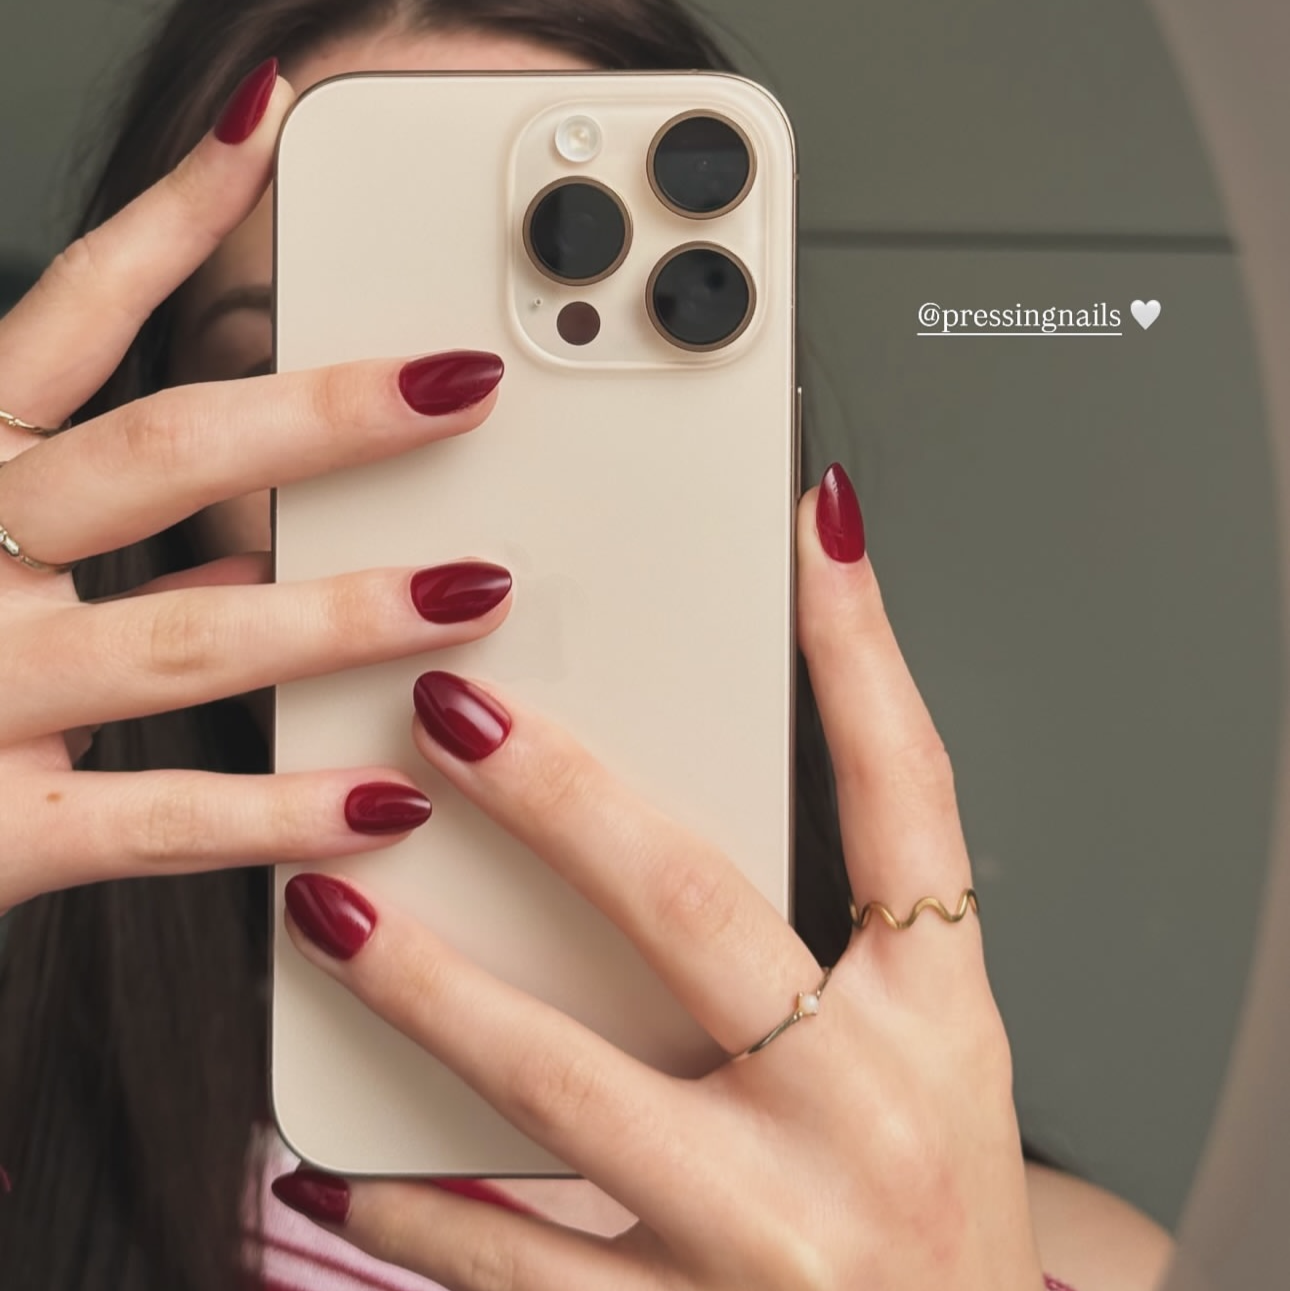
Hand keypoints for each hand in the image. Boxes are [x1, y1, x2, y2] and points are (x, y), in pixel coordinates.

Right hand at [0, 65, 510, 913]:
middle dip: (320, 418)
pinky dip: (282, 811)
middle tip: (458, 388)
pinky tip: (388, 801)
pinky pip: (162, 817)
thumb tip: (244, 550)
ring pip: (185, 637)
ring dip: (342, 614)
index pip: (69, 313)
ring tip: (472, 590)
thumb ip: (106, 549)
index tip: (268, 122)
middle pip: (157, 455)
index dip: (170, 213)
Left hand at [273, 466, 1047, 1290]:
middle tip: (452, 711)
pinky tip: (336, 1171)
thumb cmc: (934, 1213)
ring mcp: (769, 1233)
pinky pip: (520, 1267)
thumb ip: (832, 941)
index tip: (812, 528)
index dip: (861, 650)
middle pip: (696, 908)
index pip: (906, 793)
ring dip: (434, 991)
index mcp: (937, 1019)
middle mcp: (862, 1111)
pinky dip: (419, 1213)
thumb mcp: (932, 1062)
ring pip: (566, 1085)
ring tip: (332, 912)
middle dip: (563, 800)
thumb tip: (672, 812)